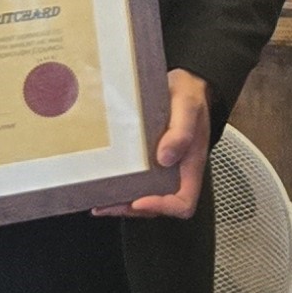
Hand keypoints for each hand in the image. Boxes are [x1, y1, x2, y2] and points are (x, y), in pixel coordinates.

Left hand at [99, 69, 212, 218]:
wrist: (184, 84)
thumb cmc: (190, 95)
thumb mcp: (188, 106)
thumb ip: (181, 131)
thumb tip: (165, 157)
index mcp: (190, 164)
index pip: (184, 201)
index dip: (163, 207)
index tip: (140, 199)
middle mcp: (177, 171)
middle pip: (159, 205)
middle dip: (132, 208)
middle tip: (108, 204)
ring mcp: (163, 168)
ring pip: (145, 197)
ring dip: (123, 203)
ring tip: (101, 202)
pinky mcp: (149, 160)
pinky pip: (137, 182)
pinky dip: (121, 188)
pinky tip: (104, 184)